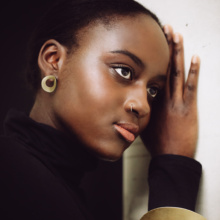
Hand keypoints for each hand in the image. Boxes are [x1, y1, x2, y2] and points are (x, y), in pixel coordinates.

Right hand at [140, 25, 199, 157]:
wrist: (171, 156)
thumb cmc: (159, 143)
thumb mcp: (145, 126)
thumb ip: (142, 113)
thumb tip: (135, 106)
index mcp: (153, 102)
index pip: (153, 75)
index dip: (154, 58)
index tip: (154, 44)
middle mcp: (163, 98)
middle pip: (165, 68)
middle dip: (166, 48)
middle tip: (165, 30)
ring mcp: (177, 102)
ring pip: (176, 73)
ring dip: (177, 54)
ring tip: (176, 36)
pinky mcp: (188, 107)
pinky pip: (191, 87)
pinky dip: (193, 72)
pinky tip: (195, 59)